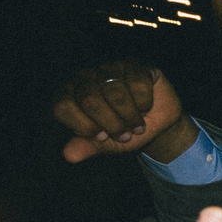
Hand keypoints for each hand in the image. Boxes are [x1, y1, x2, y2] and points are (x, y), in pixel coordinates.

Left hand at [53, 60, 193, 163]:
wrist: (157, 125)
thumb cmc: (125, 132)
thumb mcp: (106, 145)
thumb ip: (88, 147)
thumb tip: (69, 155)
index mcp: (69, 95)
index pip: (63, 106)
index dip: (84, 126)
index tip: (103, 137)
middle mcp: (85, 78)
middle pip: (89, 99)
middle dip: (112, 124)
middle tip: (125, 136)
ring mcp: (110, 68)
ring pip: (114, 91)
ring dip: (131, 117)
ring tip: (138, 126)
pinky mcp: (134, 65)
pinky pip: (137, 82)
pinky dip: (145, 102)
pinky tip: (146, 107)